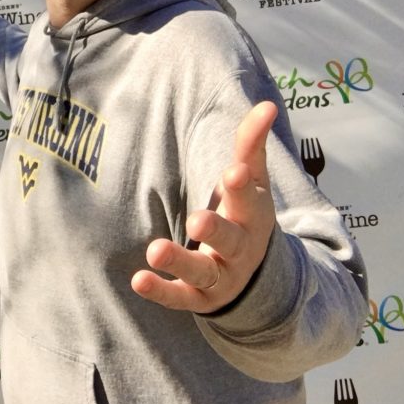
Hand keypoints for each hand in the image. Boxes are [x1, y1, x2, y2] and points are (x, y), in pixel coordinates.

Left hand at [131, 101, 278, 312]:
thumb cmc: (246, 215)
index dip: (240, 187)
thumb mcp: (253, 182)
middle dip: (215, 229)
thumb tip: (265, 104)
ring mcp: (221, 277)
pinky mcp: (199, 299)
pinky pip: (180, 297)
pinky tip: (138, 279)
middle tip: (197, 220)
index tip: (233, 171)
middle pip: (231, 240)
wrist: (255, 277)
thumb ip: (251, 144)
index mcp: (254, 217)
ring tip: (155, 249)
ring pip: (202, 272)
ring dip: (180, 261)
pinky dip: (160, 291)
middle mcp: (241, 249)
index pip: (249, 199)